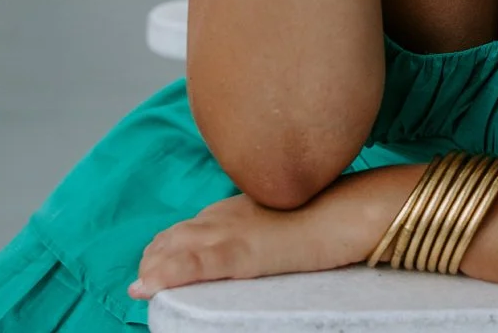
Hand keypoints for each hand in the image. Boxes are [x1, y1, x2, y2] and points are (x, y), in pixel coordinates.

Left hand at [126, 173, 401, 298]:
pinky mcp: (245, 250)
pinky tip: (149, 285)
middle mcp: (228, 215)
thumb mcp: (285, 223)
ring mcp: (234, 231)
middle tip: (143, 283)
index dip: (166, 250)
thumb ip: (261, 231)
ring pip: (177, 249)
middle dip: (155, 261)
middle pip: (175, 237)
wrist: (355, 209)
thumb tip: (261, 250)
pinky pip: (198, 263)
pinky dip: (170, 274)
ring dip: (156, 269)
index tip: (153, 268)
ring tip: (142, 288)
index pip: (187, 229)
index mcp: (237, 209)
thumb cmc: (331, 217)